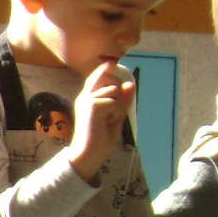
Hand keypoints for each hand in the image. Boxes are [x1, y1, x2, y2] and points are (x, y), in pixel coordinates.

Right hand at [68, 61, 135, 182]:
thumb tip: (130, 84)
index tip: (113, 62)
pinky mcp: (91, 104)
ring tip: (109, 120)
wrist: (89, 154)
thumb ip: (123, 101)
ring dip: (118, 105)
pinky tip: (107, 122)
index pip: (100, 75)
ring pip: (114, 90)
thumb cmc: (100, 139)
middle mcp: (86, 95)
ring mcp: (88, 99)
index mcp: (89, 97)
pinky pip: (114, 100)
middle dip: (119, 94)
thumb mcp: (116, 116)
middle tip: (112, 114)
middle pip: (110, 79)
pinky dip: (116, 111)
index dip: (107, 68)